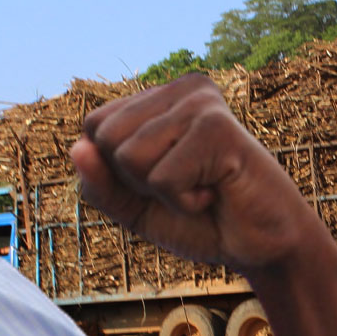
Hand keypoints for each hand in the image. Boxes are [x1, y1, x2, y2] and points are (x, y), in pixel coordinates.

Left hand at [68, 73, 335, 278]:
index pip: (92, 127)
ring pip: (129, 157)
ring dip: (162, 192)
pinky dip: (184, 201)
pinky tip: (215, 191)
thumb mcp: (132, 206)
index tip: (160, 180)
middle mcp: (180, 89)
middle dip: (135, 179)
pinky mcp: (217, 126)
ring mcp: (200, 103)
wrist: (259, 245)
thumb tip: (77, 148)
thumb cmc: (198, 219)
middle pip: (105, 138)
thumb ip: (99, 182)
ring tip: (201, 185)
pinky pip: (162, 177)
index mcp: (158, 98)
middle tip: (183, 184)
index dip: (114, 170)